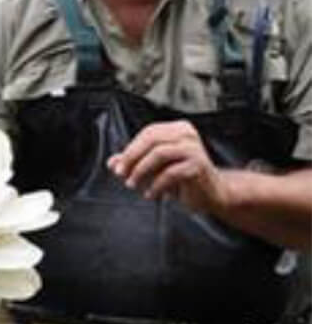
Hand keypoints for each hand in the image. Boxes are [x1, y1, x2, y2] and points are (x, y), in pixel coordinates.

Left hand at [107, 120, 229, 213]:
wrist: (212, 194)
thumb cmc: (183, 178)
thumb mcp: (154, 168)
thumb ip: (134, 162)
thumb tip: (112, 162)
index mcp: (177, 129)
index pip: (148, 133)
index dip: (130, 149)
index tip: (117, 166)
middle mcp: (187, 134)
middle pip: (152, 139)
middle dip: (132, 157)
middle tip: (120, 173)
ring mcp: (194, 149)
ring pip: (159, 153)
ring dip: (141, 171)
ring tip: (132, 184)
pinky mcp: (198, 166)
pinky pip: (170, 173)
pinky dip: (156, 185)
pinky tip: (150, 194)